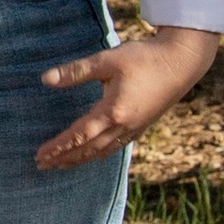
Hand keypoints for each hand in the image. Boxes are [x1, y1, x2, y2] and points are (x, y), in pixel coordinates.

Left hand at [35, 24, 219, 170]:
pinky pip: (117, 147)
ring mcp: (135, 128)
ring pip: (103, 151)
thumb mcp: (107, 61)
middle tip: (43, 165)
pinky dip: (100, 154)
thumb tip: (45, 79)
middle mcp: (123, 126)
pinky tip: (94, 153)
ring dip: (81, 160)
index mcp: (113, 112)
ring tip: (63, 165)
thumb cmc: (144, 58)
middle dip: (64, 159)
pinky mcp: (142, 125)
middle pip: (88, 150)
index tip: (41, 156)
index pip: (78, 135)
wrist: (182, 63)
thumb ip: (76, 72)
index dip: (58, 147)